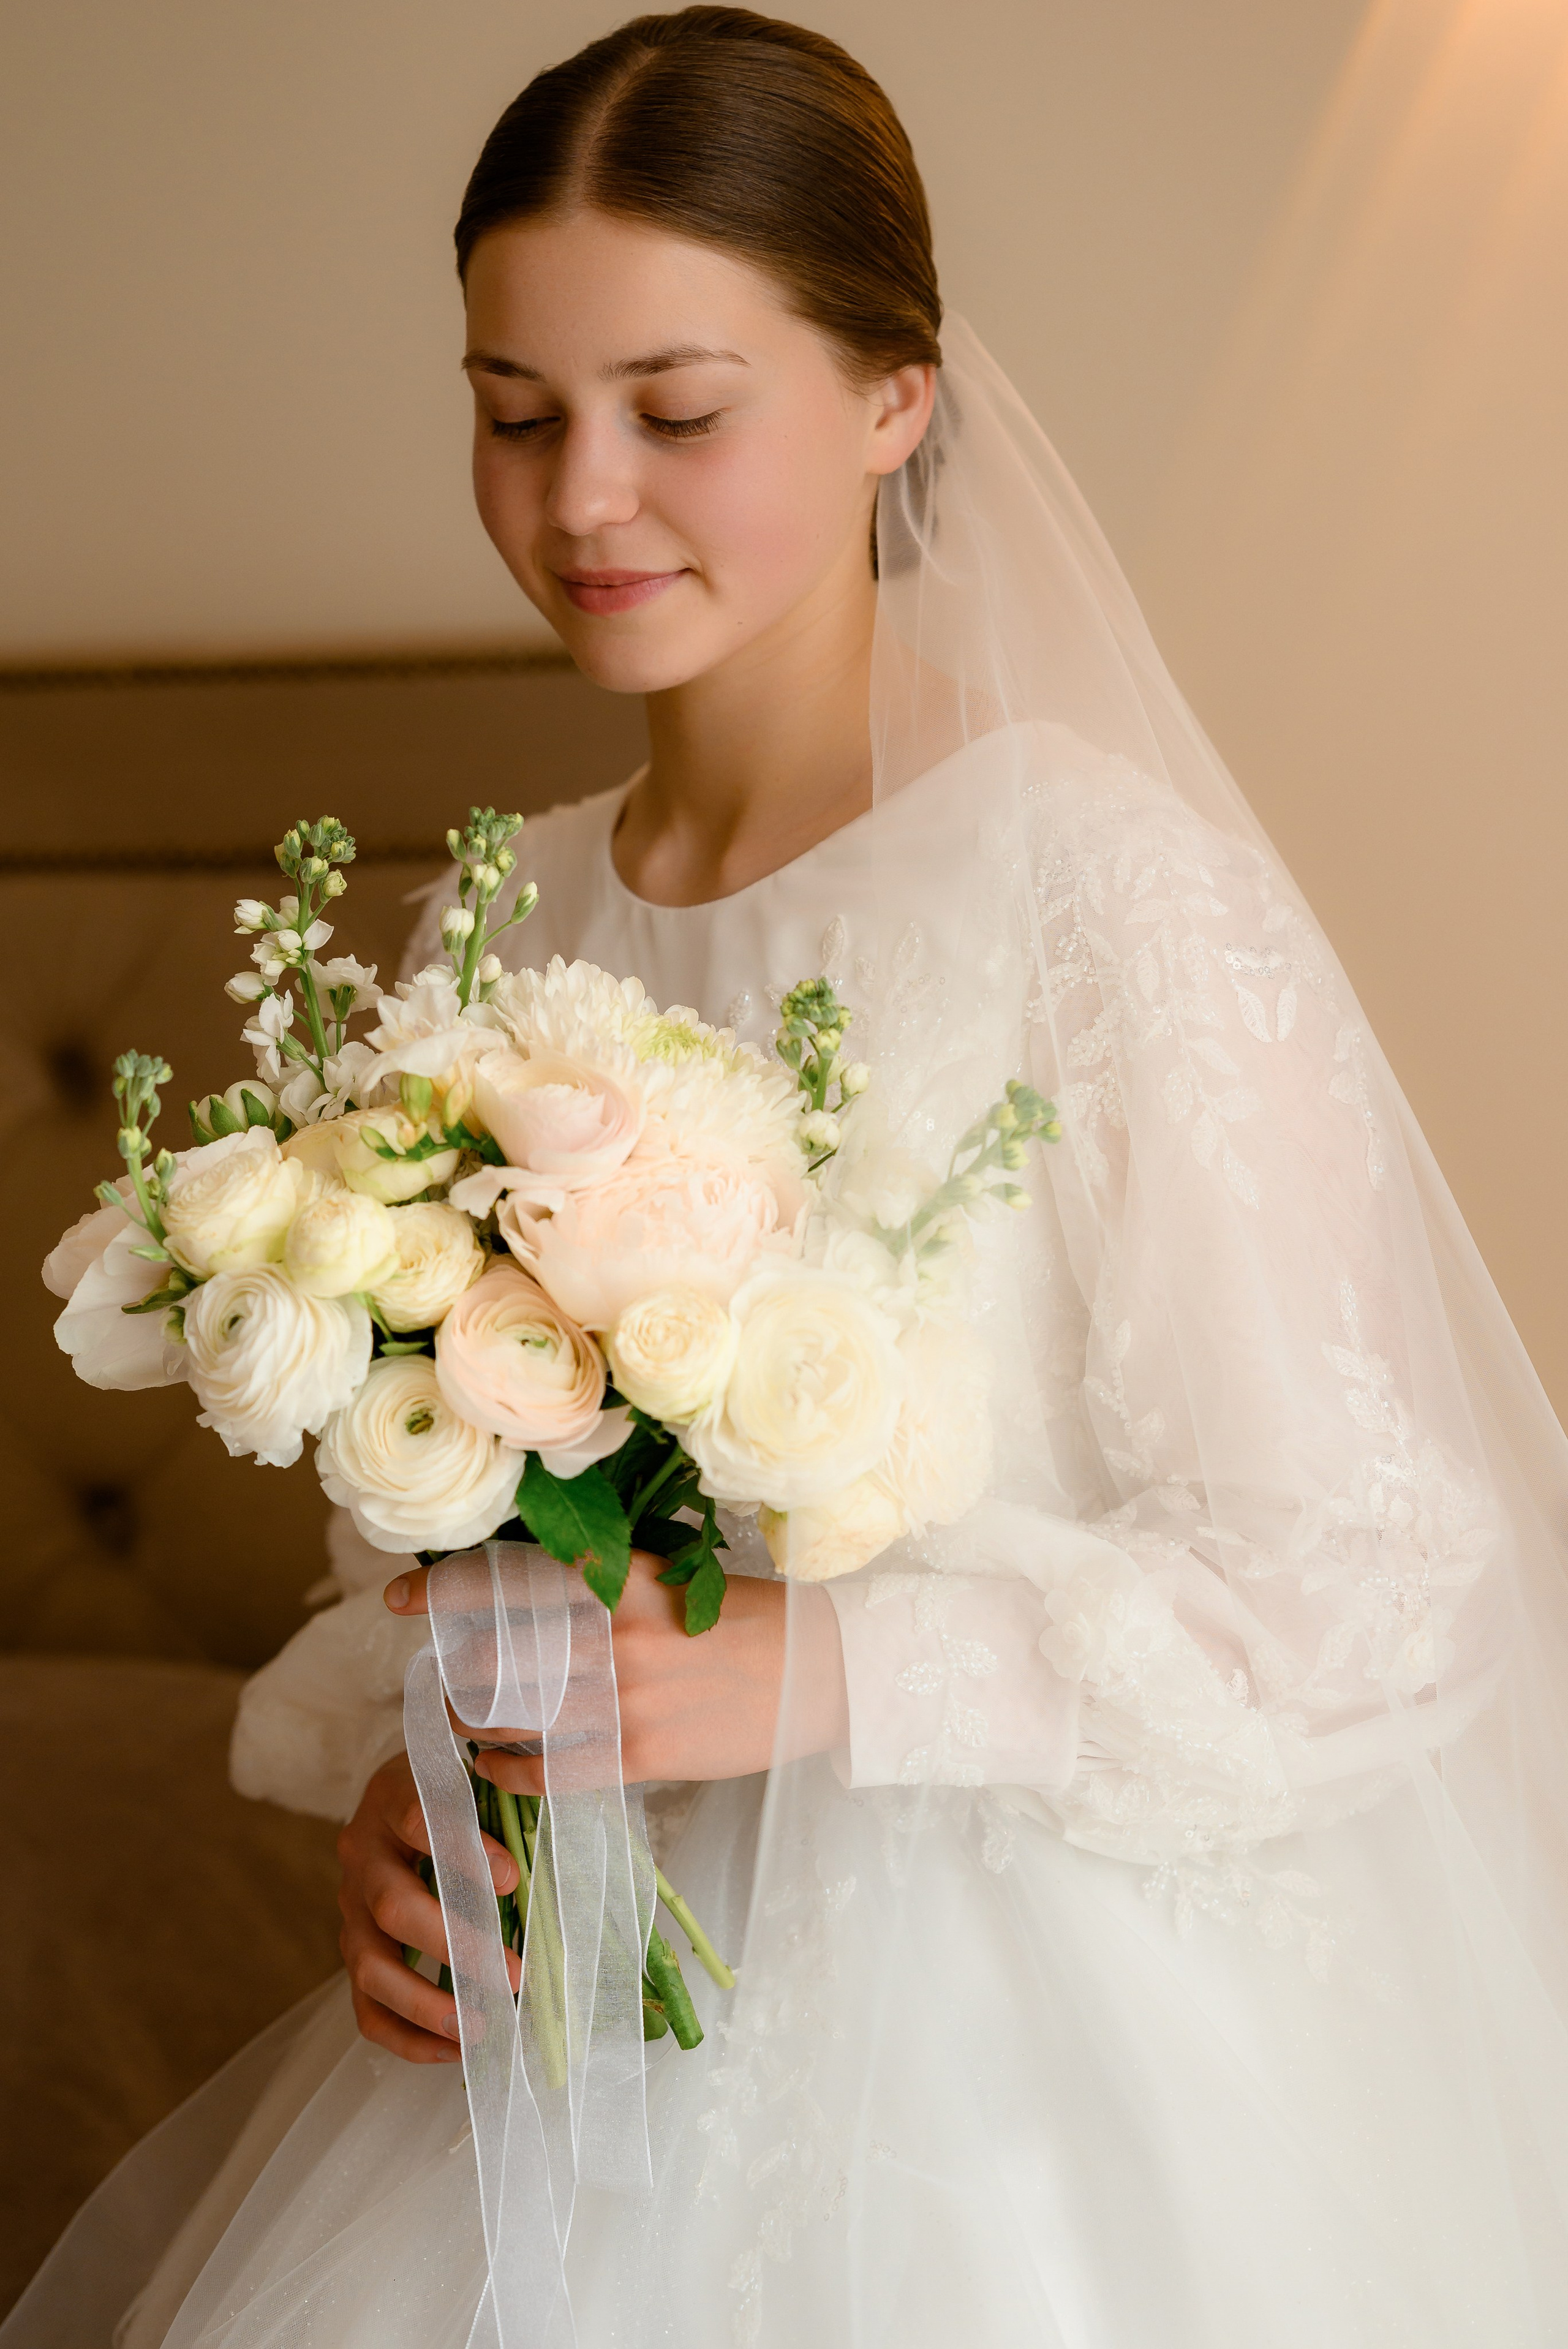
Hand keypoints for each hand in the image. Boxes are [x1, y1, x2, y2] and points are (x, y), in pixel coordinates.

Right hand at [336, 1751, 521, 2062]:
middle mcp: (362, 1853)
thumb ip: (504, 1809)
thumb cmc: (458, 1789)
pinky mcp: (352, 1948)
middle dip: (456, 1947)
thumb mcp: (476, 1779)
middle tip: (514, 1974)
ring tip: (482, 2028)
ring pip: (371, 1966)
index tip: (510, 1880)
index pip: (418, 1819)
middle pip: (393, 1906)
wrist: (400, 1795)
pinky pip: (365, 2006)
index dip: (462, 1852)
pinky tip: (455, 2049)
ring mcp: (349, 1906)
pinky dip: (406, 2036)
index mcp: (392, 1795)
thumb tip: (553, 1861)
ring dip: (427, 2004)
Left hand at [383, 1551, 847, 1798]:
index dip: (446, 1592)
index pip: (514, 1580)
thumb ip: (610, 1592)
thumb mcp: (679, 1583)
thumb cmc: (754, 1620)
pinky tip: (490, 1763)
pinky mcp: (645, 1753)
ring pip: (519, 1712)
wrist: (826, 1673)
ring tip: (459, 1716)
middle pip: (501, 1652)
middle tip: (437, 1668)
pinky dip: (510, 1767)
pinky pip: (553, 1767)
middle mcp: (618, 1636)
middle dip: (456, 1664)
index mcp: (626, 1581)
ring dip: (476, 1717)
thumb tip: (536, 1598)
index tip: (395, 1598)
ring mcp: (629, 1698)